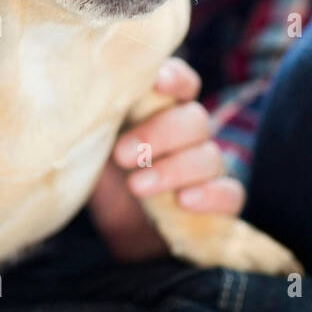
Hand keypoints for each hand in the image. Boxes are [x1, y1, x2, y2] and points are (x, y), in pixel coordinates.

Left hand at [87, 58, 245, 262]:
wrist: (116, 233)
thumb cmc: (103, 177)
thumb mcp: (92, 146)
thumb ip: (97, 122)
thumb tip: (81, 98)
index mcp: (161, 110)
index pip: (182, 83)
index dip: (175, 78)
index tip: (157, 83)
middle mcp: (189, 133)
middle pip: (194, 120)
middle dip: (159, 134)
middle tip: (121, 154)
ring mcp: (206, 168)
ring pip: (210, 156)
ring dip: (173, 170)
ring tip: (137, 186)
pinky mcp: (217, 202)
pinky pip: (231, 193)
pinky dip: (210, 195)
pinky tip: (184, 202)